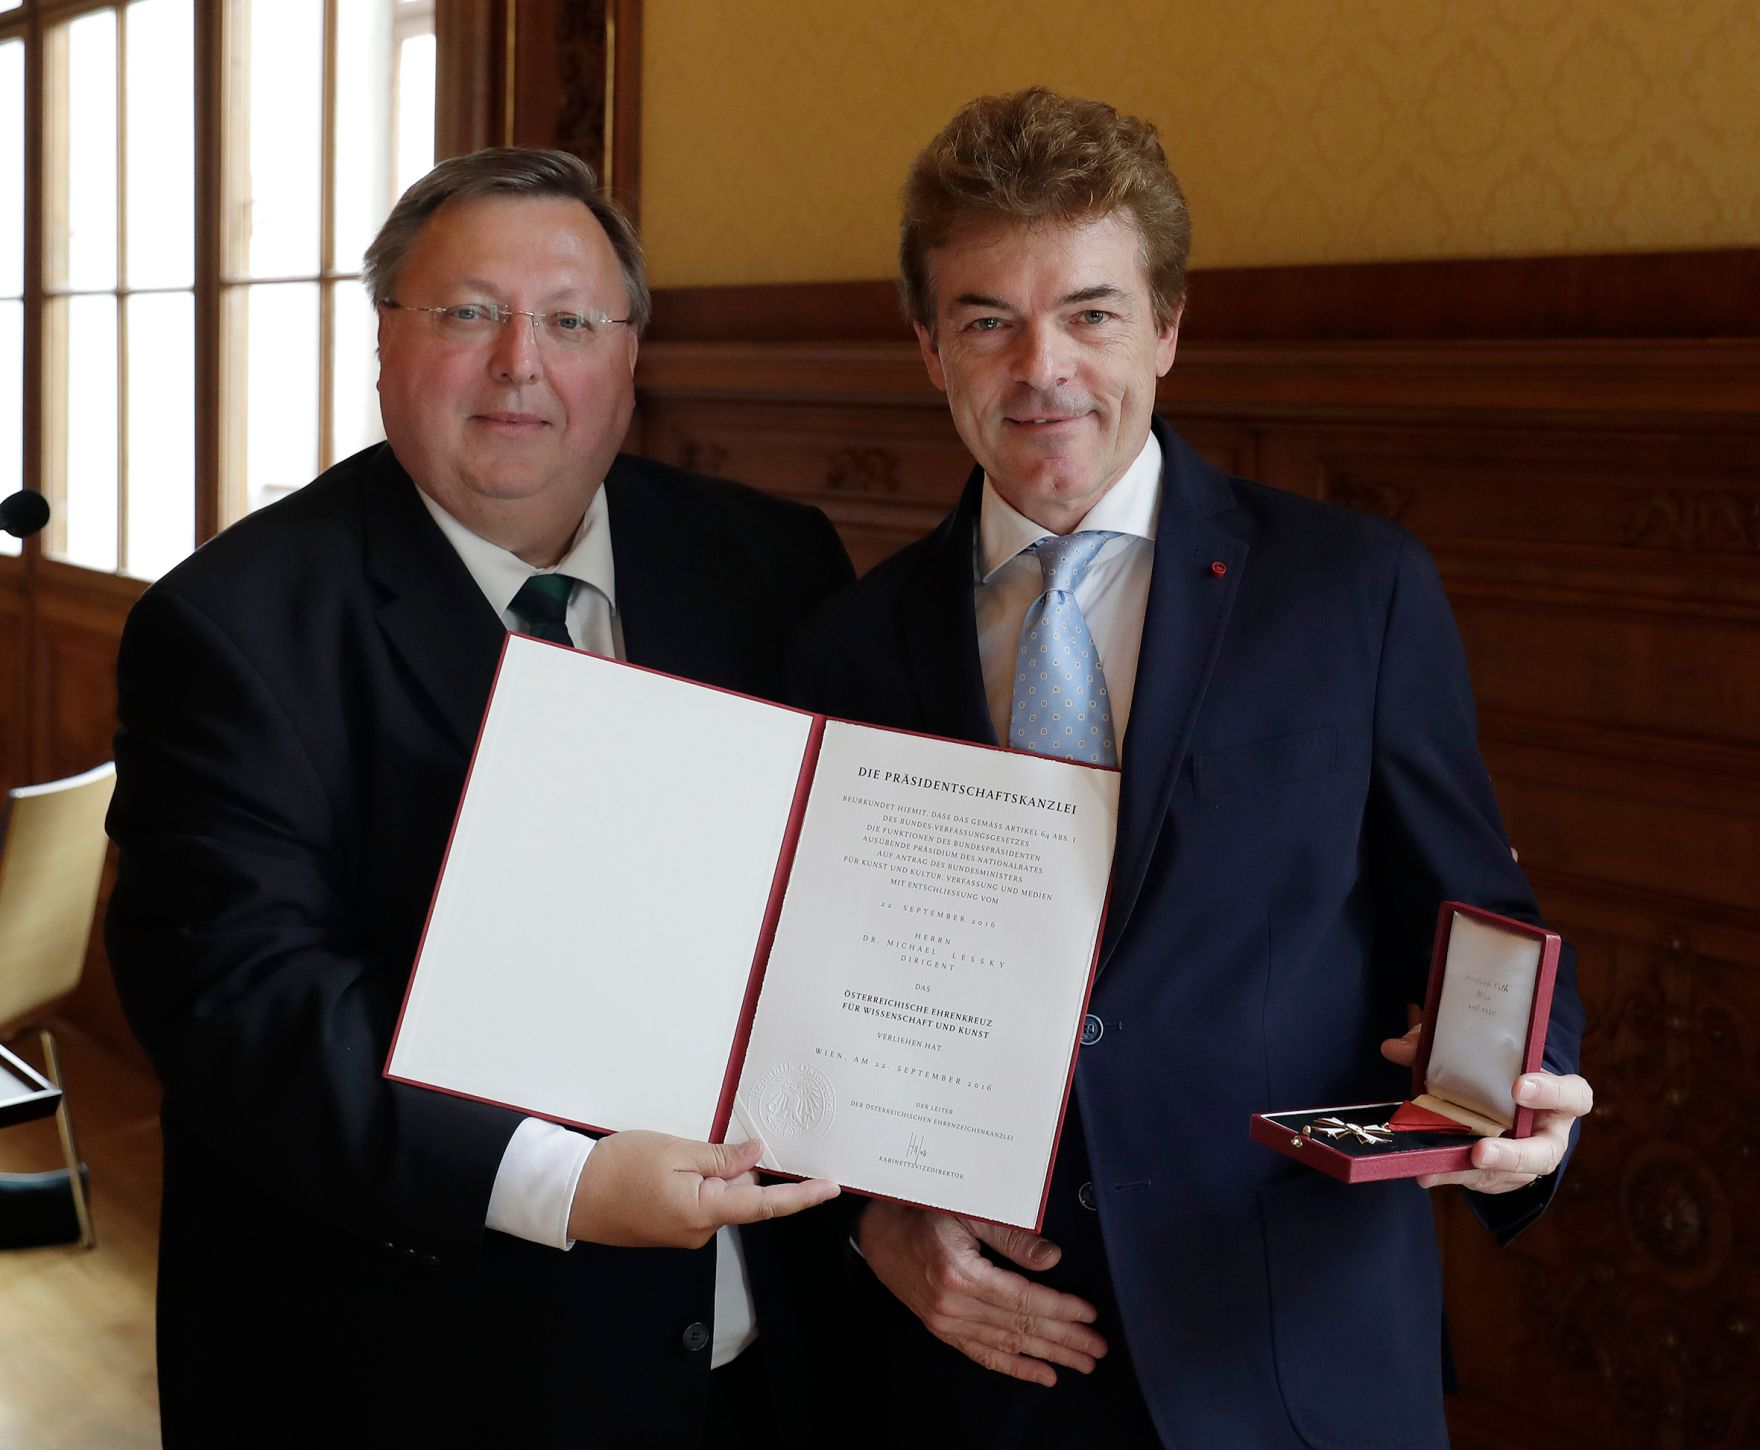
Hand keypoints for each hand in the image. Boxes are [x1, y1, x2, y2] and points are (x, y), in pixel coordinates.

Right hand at [567, 1132, 837, 1247]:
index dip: (801, 1196)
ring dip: (712, 1172)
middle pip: (741, 1195)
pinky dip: (696, 1182)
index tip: (831, 1187)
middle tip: (718, 1136)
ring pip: (718, 1196)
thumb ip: (720, 1157)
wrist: (569, 1195)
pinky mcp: (670, 1229)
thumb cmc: (618, 1169)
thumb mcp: (674, 1151)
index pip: (765, 1205)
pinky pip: (699, 1202)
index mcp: (705, 1212)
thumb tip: (757, 1156)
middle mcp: (700, 1231)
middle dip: (738, 1167)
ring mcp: (684, 1233)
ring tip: (674, 1152)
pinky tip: (668, 1165)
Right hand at [855, 1200, 1107, 1385]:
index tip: (1090, 1315)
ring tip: (1080, 1364)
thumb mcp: (969, 1209)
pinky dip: (1015, 1367)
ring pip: (1006, 1346)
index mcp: (961, 1274)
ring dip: (1048, 1357)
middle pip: (1020, 1328)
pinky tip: (1043, 1374)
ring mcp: (946, 1322)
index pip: (1023, 1300)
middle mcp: (953, 1305)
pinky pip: (983, 1354)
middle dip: (1064, 1340)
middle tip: (1097, 1350)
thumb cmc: (924, 1210)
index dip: (1060, 1309)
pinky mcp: (942, 1329)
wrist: (879, 1233)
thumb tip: (1052, 1259)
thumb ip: (1011, 1235)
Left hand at [1379, 1028, 1592, 1193]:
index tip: (1518, 1086)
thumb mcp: (1477, 1051)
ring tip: (1440, 1167)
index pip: (1573, 1095)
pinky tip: (1430, 1172)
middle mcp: (1549, 1132)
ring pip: (1510, 1175)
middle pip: (1545, 1152)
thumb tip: (1395, 1048)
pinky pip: (1484, 1182)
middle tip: (1480, 1151)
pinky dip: (1455, 1176)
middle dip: (1513, 1155)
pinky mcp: (1505, 1176)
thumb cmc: (1499, 1071)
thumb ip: (1443, 1047)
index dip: (1551, 1093)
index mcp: (1559, 1095)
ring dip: (1474, 1173)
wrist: (1503, 1098)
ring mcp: (1528, 1159)